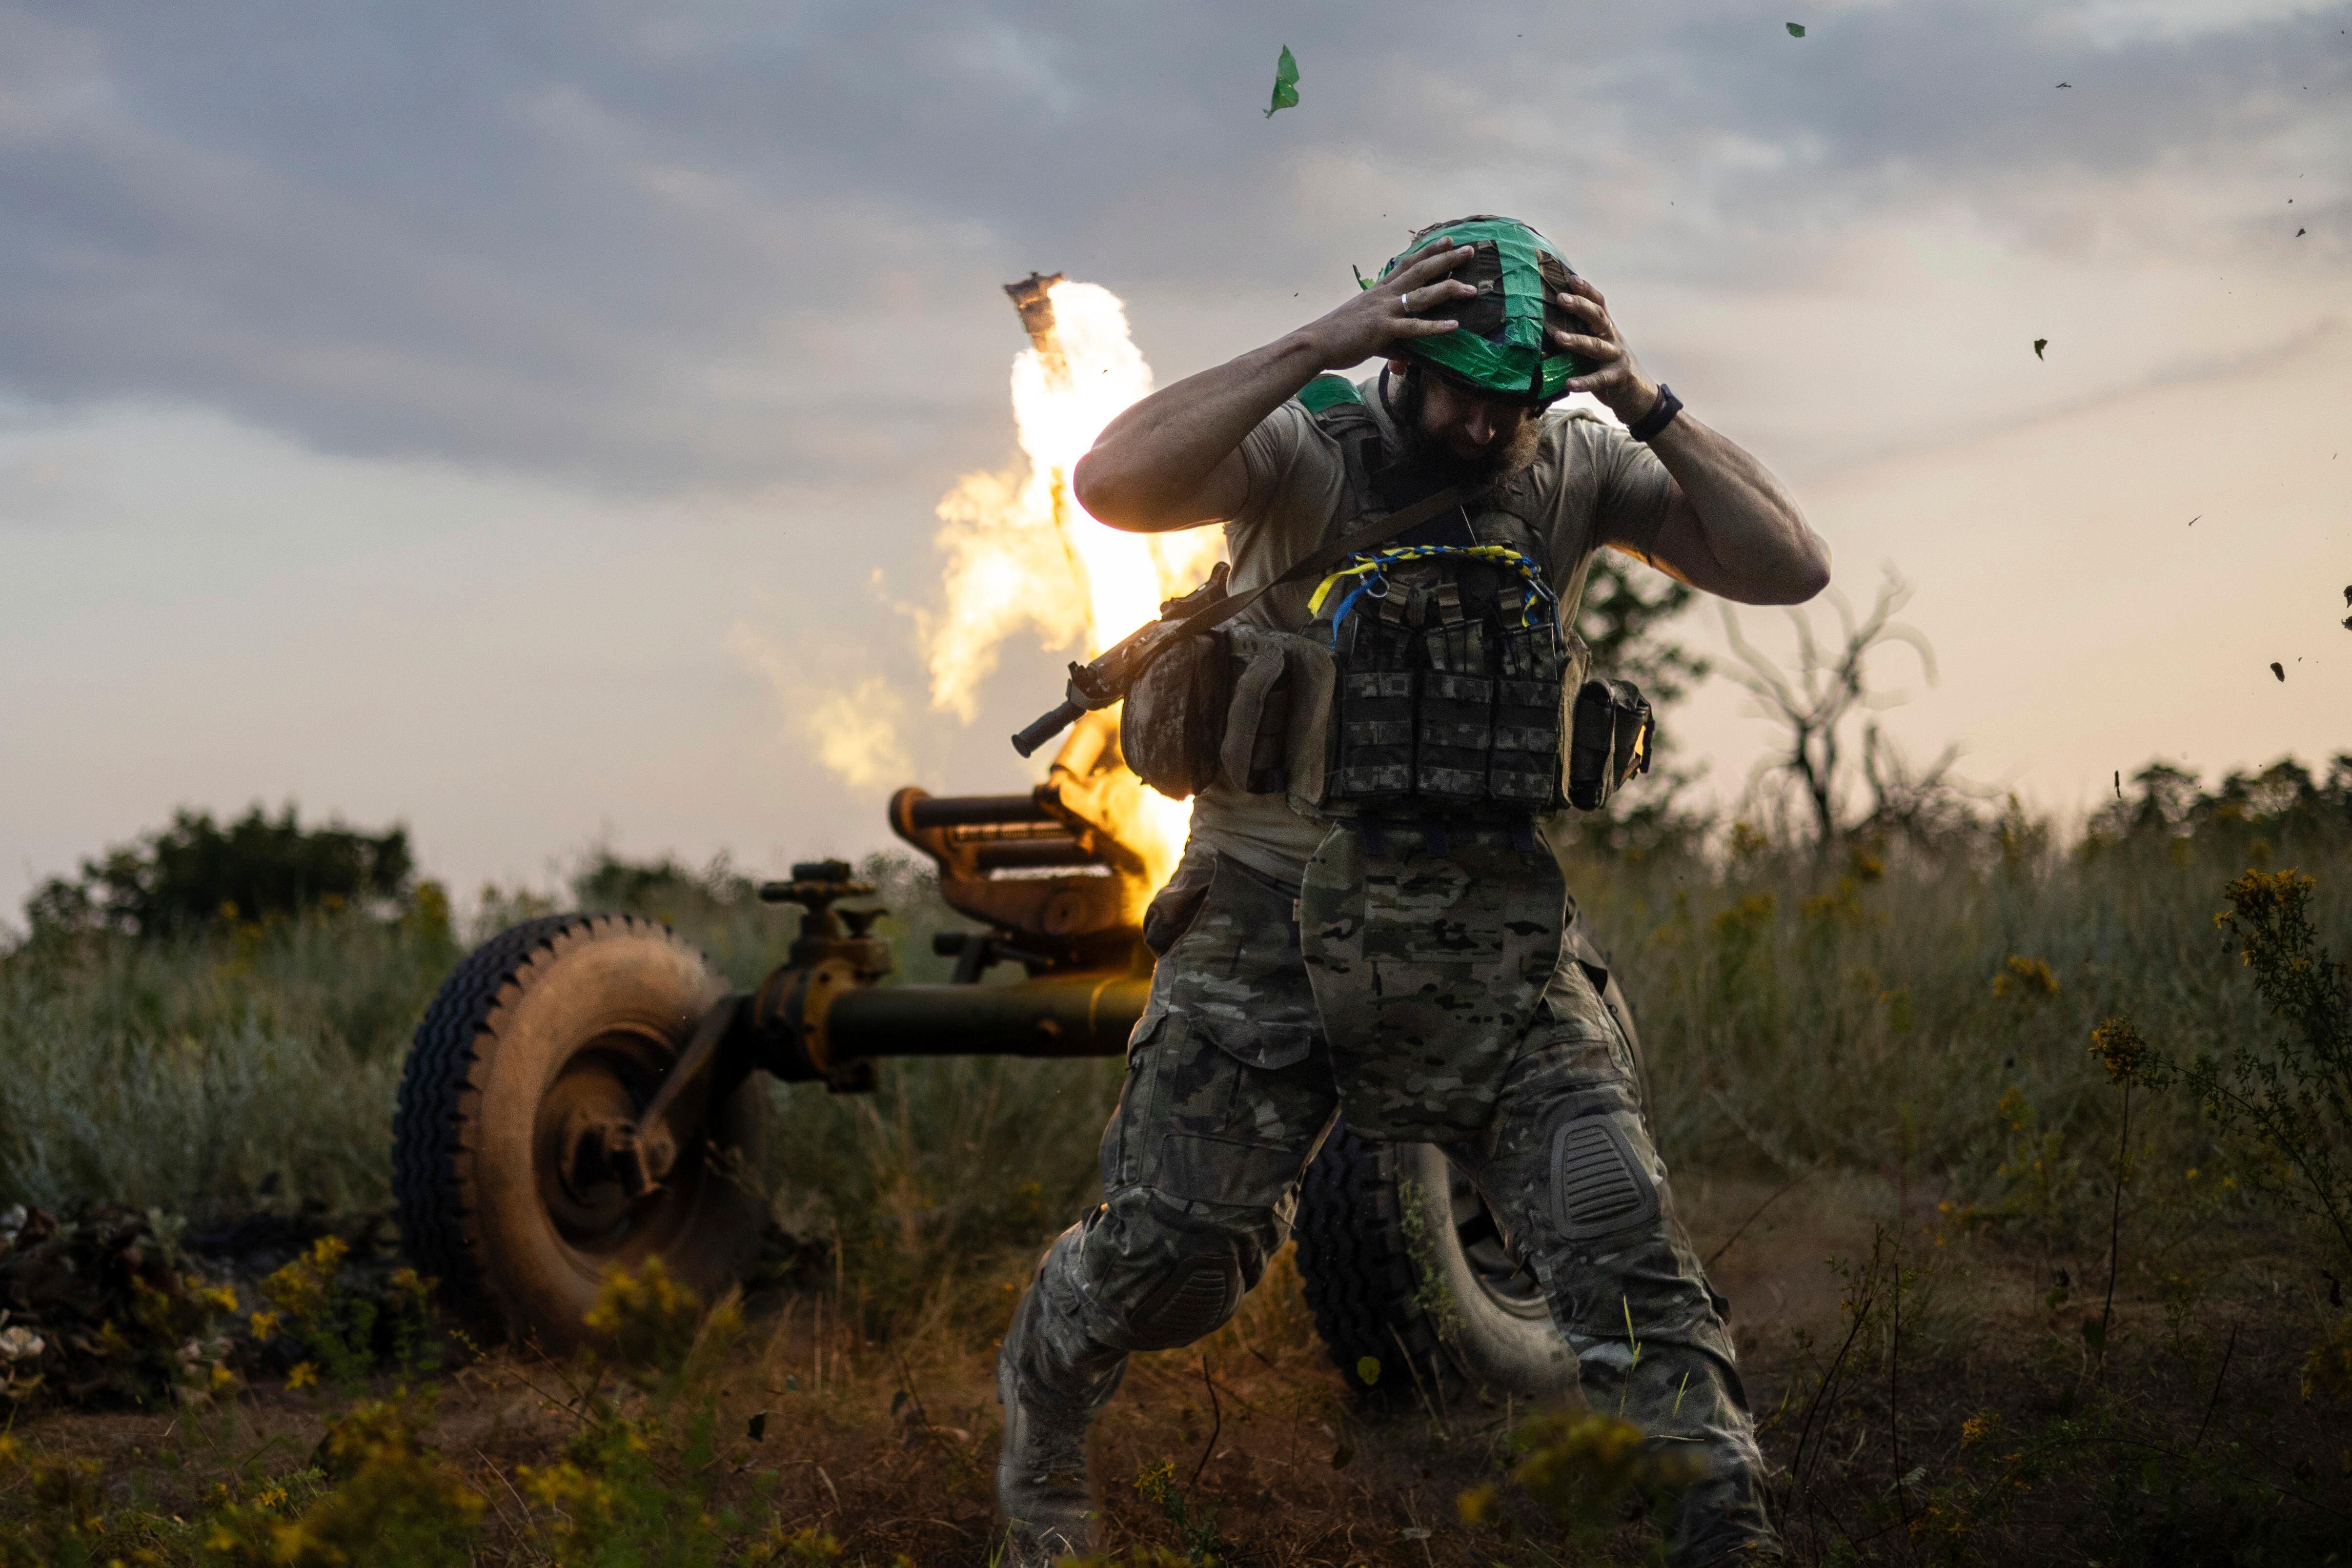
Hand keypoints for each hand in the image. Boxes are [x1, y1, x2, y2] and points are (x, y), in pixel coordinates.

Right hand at [1297, 237, 1476, 369]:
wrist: (1314, 343)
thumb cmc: (1337, 338)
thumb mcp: (1367, 334)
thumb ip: (1391, 344)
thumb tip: (1405, 359)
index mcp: (1379, 291)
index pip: (1407, 264)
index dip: (1428, 251)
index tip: (1447, 240)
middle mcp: (1384, 295)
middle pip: (1420, 271)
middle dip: (1446, 260)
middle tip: (1469, 251)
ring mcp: (1384, 311)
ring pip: (1422, 295)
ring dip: (1448, 290)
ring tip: (1471, 289)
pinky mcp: (1383, 330)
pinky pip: (1414, 327)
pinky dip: (1435, 327)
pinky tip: (1454, 326)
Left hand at [1553, 276, 1662, 425]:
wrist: (1639, 395)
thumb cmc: (1608, 369)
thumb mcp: (1595, 351)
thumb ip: (1578, 341)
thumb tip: (1543, 335)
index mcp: (1606, 329)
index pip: (1599, 304)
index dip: (1586, 290)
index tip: (1571, 278)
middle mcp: (1613, 338)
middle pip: (1598, 317)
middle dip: (1580, 306)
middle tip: (1561, 298)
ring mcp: (1617, 357)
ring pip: (1596, 346)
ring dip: (1577, 341)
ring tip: (1558, 337)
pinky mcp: (1619, 377)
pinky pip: (1599, 379)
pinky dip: (1584, 381)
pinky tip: (1569, 384)